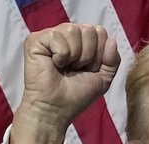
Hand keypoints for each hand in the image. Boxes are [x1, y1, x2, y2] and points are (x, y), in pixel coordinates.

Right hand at [11, 23, 120, 143]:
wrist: (56, 109)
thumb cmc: (76, 95)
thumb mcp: (103, 78)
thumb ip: (113, 60)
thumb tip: (112, 40)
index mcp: (82, 40)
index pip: (100, 31)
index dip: (100, 54)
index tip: (88, 69)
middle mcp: (67, 34)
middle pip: (90, 29)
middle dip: (88, 55)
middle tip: (75, 69)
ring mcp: (51, 35)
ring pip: (73, 30)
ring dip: (74, 55)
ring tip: (65, 67)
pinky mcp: (35, 40)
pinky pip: (57, 36)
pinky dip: (60, 55)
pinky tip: (54, 64)